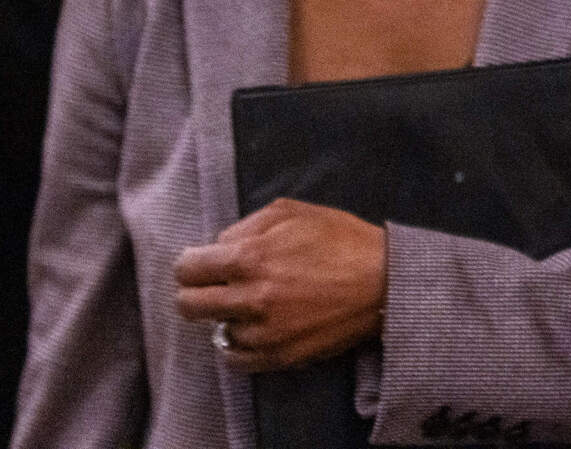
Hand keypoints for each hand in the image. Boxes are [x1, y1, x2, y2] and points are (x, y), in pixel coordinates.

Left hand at [175, 198, 387, 371]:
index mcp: (249, 257)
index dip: (190, 263)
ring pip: (214, 331)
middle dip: (196, 291)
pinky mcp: (279, 356)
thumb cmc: (341, 239)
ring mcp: (264, 332)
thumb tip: (217, 246)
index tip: (200, 264)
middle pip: (188, 305)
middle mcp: (250, 298)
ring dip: (226, 316)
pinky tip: (255, 327)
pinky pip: (234, 358)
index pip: (186, 269)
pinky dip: (238, 343)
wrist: (384, 282)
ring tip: (250, 303)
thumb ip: (246, 225)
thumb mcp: (292, 211)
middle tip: (214, 286)